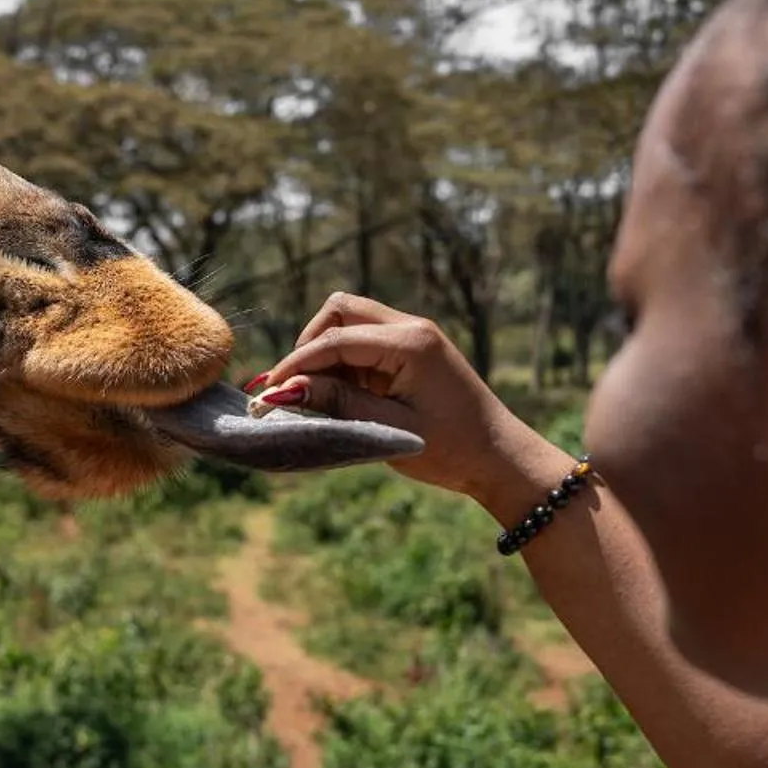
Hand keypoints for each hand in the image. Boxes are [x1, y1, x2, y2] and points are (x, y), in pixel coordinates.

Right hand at [255, 293, 558, 508]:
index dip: (296, 364)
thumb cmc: (451, 450)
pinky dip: (345, 364)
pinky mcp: (412, 350)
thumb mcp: (387, 430)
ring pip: (349, 322)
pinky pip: (365, 343)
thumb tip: (284, 390)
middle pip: (339, 311)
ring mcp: (414, 335)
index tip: (268, 392)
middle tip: (296, 388)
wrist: (499, 457)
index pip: (334, 340)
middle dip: (310, 345)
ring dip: (327, 354)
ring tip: (321, 399)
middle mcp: (412, 328)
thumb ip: (337, 404)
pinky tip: (343, 398)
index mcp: (410, 343)